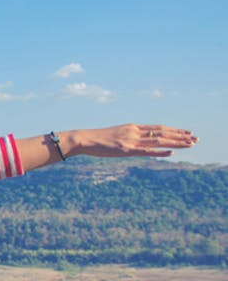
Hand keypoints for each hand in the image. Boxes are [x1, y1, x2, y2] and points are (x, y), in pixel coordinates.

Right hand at [71, 124, 196, 158]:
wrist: (84, 139)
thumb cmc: (97, 139)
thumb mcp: (114, 135)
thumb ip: (126, 137)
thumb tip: (133, 143)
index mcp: (133, 127)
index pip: (159, 128)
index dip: (174, 130)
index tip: (186, 132)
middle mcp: (135, 132)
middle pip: (163, 133)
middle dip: (180, 136)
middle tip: (195, 138)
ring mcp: (131, 140)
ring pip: (159, 141)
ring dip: (176, 142)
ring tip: (191, 144)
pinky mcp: (126, 149)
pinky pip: (146, 151)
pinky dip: (160, 152)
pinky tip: (171, 153)